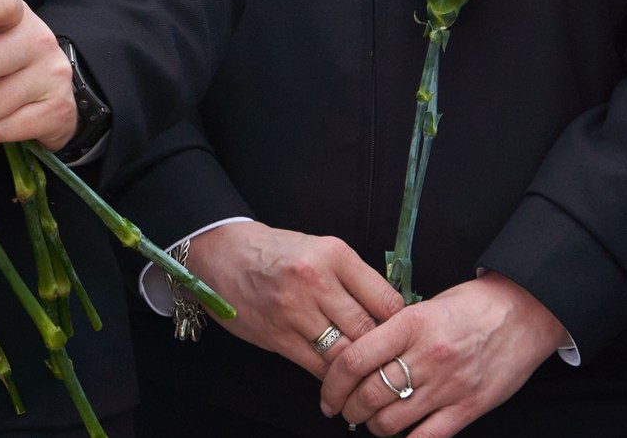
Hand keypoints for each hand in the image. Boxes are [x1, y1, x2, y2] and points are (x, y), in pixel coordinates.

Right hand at [187, 220, 405, 379]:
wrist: (223, 254)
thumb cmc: (277, 252)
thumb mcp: (320, 250)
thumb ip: (353, 279)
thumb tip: (389, 316)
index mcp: (333, 255)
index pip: (386, 300)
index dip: (400, 324)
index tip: (403, 334)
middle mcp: (314, 281)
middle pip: (367, 330)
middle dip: (381, 350)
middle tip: (390, 360)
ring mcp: (294, 310)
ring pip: (344, 353)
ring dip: (358, 368)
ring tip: (368, 373)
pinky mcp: (277, 335)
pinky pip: (318, 366)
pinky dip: (334, 376)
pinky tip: (340, 377)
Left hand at [322, 272, 564, 434]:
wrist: (523, 313)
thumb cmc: (470, 306)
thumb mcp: (424, 306)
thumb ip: (392, 330)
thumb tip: (357, 355)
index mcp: (410, 324)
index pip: (355, 358)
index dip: (332, 383)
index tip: (327, 394)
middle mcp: (427, 356)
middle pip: (369, 394)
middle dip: (349, 409)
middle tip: (344, 410)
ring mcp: (449, 385)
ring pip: (392, 420)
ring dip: (373, 426)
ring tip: (370, 422)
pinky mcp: (470, 407)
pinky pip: (428, 437)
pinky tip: (399, 436)